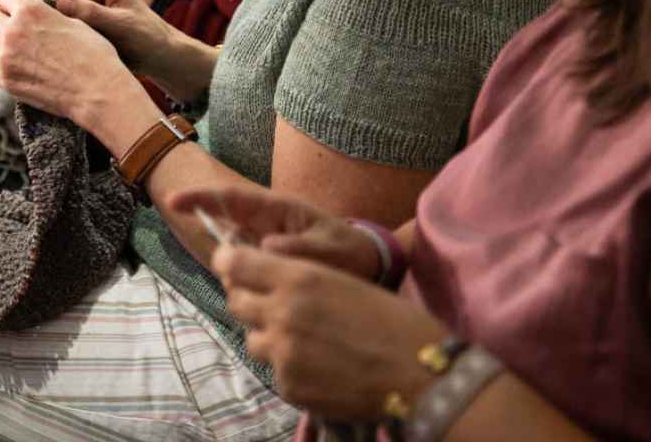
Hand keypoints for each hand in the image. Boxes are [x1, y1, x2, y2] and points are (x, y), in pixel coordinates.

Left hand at [0, 0, 145, 128]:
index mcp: (30, 10)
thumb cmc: (93, 54)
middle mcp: (12, 31)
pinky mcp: (6, 81)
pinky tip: (21, 68)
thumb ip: (45, 13)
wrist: (98, 91)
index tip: (20, 11)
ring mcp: (5, 58)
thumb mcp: (72, 21)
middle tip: (11, 27)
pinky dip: (2, 67)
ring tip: (15, 49)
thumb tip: (32, 11)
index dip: (13, 2)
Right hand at [36, 0, 167, 73]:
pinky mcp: (81, 14)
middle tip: (35, 19)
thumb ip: (92, 13)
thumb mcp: (120, 25)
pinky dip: (54, 23)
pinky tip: (51, 38)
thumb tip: (60, 3)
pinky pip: (60, 14)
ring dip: (48, 12)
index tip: (37, 0)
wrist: (157, 54)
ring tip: (44, 32)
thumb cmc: (145, 36)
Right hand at [169, 182, 382, 281]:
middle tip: (252, 278)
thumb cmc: (350, 250)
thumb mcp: (330, 249)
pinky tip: (272, 296)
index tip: (173, 201)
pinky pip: (243, 273)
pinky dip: (248, 287)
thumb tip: (266, 247)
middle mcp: (264, 225)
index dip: (201, 198)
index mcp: (278, 209)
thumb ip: (300, 249)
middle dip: (227, 255)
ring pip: (231, 258)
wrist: (366, 265)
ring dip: (241, 276)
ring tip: (277, 288)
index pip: (232, 198)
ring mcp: (262, 244)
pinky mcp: (264, 264)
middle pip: (224, 232)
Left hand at [214, 243, 441, 420]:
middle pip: (235, 301)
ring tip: (304, 341)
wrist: (419, 374)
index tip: (233, 265)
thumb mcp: (343, 281)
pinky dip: (290, 369)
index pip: (234, 262)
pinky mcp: (288, 387)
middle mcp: (282, 313)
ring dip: (269, 338)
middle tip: (271, 305)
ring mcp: (282, 354)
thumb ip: (300, 278)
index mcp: (299, 277)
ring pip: (252, 340)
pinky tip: (320, 368)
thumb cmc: (392, 322)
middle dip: (249, 301)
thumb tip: (265, 277)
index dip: (230, 263)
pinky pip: (275, 373)